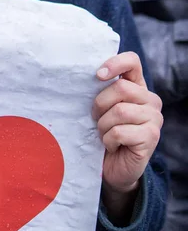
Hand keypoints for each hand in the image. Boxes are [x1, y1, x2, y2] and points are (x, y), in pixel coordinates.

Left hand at [93, 52, 162, 222]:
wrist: (111, 168)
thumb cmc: (101, 135)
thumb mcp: (98, 111)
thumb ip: (97, 94)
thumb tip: (76, 78)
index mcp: (136, 88)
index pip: (132, 62)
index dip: (115, 63)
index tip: (98, 75)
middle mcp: (150, 100)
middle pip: (120, 88)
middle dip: (100, 106)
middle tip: (96, 120)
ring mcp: (154, 118)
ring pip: (119, 111)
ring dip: (103, 126)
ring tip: (104, 135)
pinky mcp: (151, 137)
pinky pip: (119, 132)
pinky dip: (108, 140)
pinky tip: (112, 146)